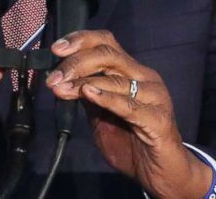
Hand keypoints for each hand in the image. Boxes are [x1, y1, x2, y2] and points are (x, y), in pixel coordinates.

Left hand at [45, 30, 212, 198]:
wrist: (162, 175)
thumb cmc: (132, 144)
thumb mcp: (101, 117)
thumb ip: (87, 97)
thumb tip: (61, 79)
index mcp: (132, 71)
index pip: (106, 42)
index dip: (80, 40)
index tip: (56, 49)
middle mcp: (145, 77)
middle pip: (108, 55)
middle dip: (76, 62)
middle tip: (53, 78)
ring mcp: (154, 96)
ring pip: (116, 79)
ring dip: (83, 83)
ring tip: (60, 90)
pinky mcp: (158, 119)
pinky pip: (129, 106)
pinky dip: (107, 98)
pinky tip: (88, 94)